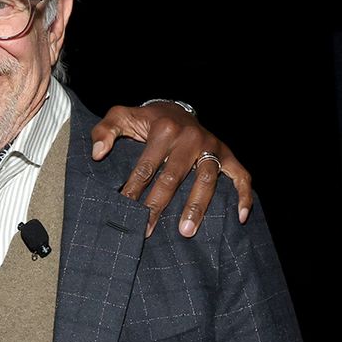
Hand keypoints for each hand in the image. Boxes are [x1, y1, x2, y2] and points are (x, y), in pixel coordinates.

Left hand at [92, 102, 252, 237]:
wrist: (177, 109)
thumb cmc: (146, 120)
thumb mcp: (122, 116)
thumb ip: (104, 131)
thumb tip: (97, 153)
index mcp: (164, 129)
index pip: (146, 165)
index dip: (134, 188)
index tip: (123, 209)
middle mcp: (191, 137)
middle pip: (174, 176)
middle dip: (159, 205)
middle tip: (146, 229)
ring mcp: (212, 147)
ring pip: (207, 179)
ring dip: (197, 206)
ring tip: (186, 231)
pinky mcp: (228, 155)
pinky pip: (241, 176)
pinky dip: (244, 196)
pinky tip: (240, 217)